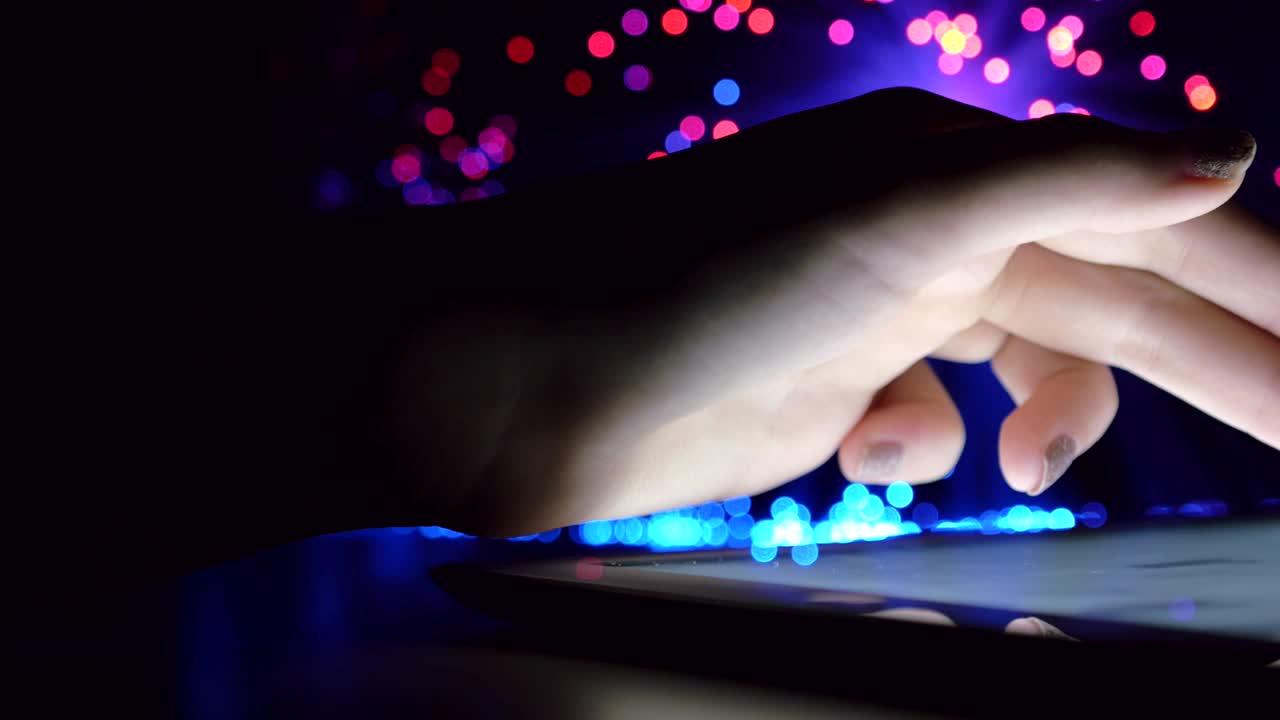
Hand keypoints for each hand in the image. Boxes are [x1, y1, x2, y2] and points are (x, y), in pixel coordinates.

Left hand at [406, 88, 1274, 536]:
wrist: (536, 376)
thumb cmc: (702, 279)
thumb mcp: (902, 213)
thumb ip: (1068, 180)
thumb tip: (1233, 148)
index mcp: (962, 175)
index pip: (1152, 227)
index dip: (1256, 285)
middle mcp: (925, 235)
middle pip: (1110, 304)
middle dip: (1209, 367)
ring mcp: (875, 317)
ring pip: (1019, 369)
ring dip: (1046, 418)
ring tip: (1032, 461)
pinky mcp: (823, 393)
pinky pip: (920, 424)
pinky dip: (917, 447)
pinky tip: (870, 455)